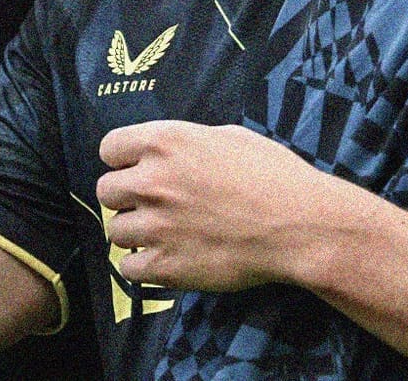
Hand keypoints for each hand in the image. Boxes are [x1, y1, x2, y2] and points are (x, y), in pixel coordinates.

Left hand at [95, 120, 383, 292]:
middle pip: (106, 190)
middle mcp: (152, 181)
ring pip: (115, 231)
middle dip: (126, 197)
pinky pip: (128, 269)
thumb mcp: (228, 137)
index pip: (109, 148)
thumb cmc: (274, 176)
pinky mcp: (166, 266)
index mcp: (165, 142)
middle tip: (152, 205)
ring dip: (135, 233)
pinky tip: (165, 258)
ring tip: (163, 234)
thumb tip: (165, 152)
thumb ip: (185, 143)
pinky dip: (142, 267)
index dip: (123, 160)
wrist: (301, 226)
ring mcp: (156, 226)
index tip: (136, 170)